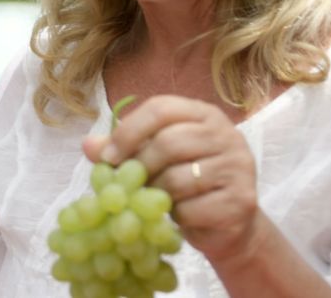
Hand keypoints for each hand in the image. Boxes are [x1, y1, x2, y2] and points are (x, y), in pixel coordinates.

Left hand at [82, 95, 262, 261]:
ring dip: (155, 194)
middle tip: (125, 183)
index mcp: (202, 114)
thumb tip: (88, 145)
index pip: (161, 108)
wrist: (228, 223)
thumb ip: (121, 148)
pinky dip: (175, 216)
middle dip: (139, 166)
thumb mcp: (151, 158)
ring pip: (179, 179)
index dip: (128, 131)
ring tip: (152, 198)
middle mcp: (226, 134)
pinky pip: (192, 209)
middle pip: (169, 143)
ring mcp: (238, 166)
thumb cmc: (184, 181)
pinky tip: (177, 216)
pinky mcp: (242, 200)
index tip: (107, 156)